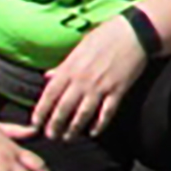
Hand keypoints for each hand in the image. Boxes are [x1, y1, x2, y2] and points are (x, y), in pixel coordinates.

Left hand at [29, 17, 148, 141]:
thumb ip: (63, 65)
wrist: (134, 32)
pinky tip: (94, 132)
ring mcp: (101, 86)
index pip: (50, 93)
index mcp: (71, 67)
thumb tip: (48, 76)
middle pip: (64, 108)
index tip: (35, 122)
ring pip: (83, 114)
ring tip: (68, 138)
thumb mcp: (80, 47)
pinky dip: (99, 125)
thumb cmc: (106, 35)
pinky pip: (106, 112)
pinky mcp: (118, 90)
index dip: (41, 110)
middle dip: (55, 124)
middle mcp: (83, 79)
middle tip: (51, 136)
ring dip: (74, 128)